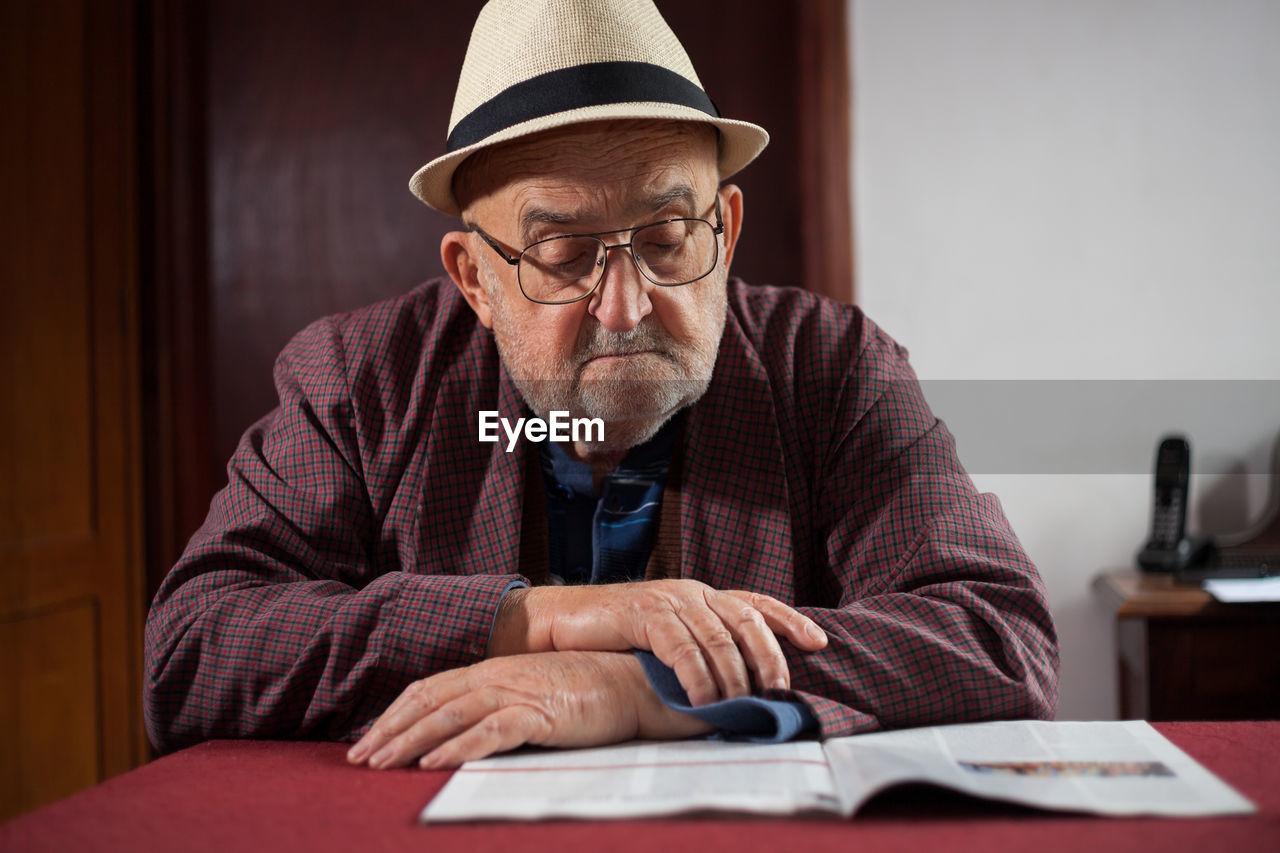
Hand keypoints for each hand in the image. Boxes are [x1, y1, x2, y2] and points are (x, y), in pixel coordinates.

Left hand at [346, 651, 709, 769]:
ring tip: (382, 764)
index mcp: (492, 670)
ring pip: (449, 715)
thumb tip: (463, 731)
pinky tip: (433, 763)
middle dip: (390, 730)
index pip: (429, 690)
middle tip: (359, 758)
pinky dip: (457, 747)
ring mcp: (516, 691)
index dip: (396, 714)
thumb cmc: (585, 691)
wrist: (633, 682)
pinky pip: (489, 731)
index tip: (369, 740)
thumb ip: (499, 706)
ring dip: (411, 740)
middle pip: (429, 701)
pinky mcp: (538, 712)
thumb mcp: (532, 692)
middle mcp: (496, 675)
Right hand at [489, 580, 827, 705]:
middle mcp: (692, 592)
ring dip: (734, 677)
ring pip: (718, 638)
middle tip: (780, 688)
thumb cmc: (614, 635)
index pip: (756, 602)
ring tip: (742, 707)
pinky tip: (703, 701)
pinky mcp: (645, 614)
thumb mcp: (665, 637)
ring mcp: (669, 600)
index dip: (790, 619)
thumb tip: (737, 686)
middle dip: (770, 655)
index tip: (818, 641)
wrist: (561, 621)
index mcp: (701, 595)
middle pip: (747, 619)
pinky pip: (682, 649)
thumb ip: (698, 648)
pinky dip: (697, 677)